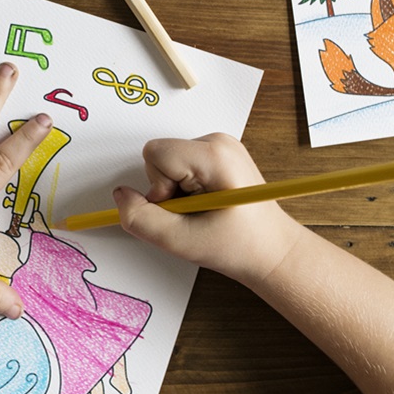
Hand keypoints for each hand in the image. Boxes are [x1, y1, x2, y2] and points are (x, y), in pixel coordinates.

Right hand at [112, 134, 304, 285]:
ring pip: (168, 162)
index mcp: (215, 155)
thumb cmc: (238, 247)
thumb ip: (140, 219)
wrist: (273, 252)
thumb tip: (120, 196)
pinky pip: (180, 165)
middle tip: (195, 214)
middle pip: (160, 156)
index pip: (156, 154)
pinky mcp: (218, 154)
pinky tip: (207, 204)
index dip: (158, 187)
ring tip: (203, 211)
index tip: (183, 209)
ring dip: (176, 191)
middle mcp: (218, 142)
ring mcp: (220, 146)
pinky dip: (186, 188)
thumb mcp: (181, 242)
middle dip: (167, 189)